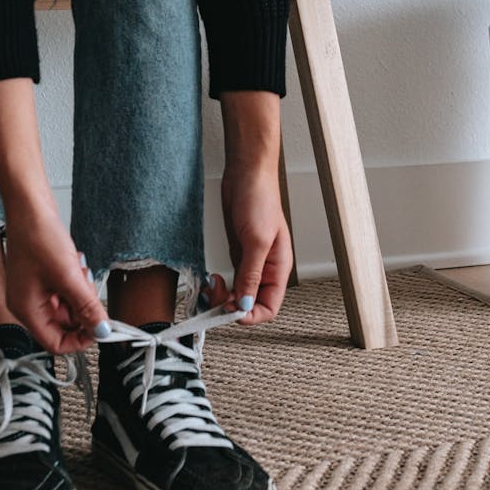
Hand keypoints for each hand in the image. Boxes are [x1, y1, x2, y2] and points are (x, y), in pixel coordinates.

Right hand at [0, 79, 107, 352]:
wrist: (30, 206)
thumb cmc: (41, 238)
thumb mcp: (69, 276)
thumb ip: (87, 307)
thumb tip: (102, 331)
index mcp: (27, 311)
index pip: (55, 343)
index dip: (80, 339)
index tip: (102, 327)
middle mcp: (27, 305)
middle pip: (63, 325)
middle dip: (83, 310)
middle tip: (90, 289)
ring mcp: (33, 290)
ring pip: (67, 306)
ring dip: (80, 293)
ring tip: (79, 270)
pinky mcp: (41, 277)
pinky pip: (64, 290)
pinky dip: (75, 282)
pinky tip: (75, 263)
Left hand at [210, 162, 292, 324]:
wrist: (247, 174)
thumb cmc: (260, 199)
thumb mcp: (257, 240)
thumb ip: (252, 274)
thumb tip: (246, 305)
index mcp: (279, 268)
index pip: (269, 307)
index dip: (250, 315)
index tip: (230, 311)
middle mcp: (266, 269)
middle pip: (252, 304)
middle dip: (232, 306)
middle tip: (215, 297)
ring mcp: (251, 262)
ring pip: (239, 293)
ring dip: (223, 296)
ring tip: (211, 287)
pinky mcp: (238, 253)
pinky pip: (230, 279)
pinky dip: (219, 284)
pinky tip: (211, 278)